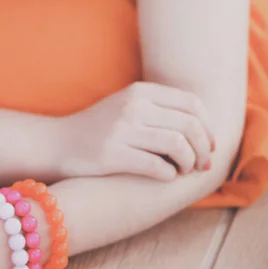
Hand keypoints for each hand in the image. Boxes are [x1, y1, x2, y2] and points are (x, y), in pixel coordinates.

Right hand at [59, 82, 215, 180]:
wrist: (57, 142)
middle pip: (190, 126)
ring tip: (185, 171)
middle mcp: (131, 106)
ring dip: (189, 163)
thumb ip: (159, 107)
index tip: (210, 144)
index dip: (209, 126)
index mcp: (139, 91)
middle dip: (204, 149)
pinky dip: (169, 175)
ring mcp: (121, 130)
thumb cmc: (98, 127)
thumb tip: (204, 126)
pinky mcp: (111, 155)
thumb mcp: (126, 105)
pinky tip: (165, 176)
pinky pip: (157, 167)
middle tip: (202, 164)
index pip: (192, 104)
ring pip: (178, 146)